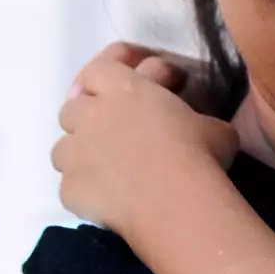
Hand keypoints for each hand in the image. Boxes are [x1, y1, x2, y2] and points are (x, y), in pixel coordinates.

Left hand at [52, 43, 239, 236]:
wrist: (176, 204)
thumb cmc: (199, 154)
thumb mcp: (212, 126)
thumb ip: (194, 119)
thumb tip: (200, 129)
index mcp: (126, 90)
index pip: (99, 69)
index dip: (108, 73)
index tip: (126, 81)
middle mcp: (93, 116)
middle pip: (72, 108)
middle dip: (88, 116)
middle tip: (114, 130)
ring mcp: (76, 154)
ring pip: (62, 148)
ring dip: (80, 154)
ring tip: (106, 169)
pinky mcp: (70, 189)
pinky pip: (69, 186)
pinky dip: (85, 190)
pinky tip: (107, 200)